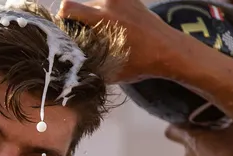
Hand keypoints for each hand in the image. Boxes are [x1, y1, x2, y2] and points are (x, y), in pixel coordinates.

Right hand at [57, 0, 185, 82]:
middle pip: (82, 6)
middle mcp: (110, 3)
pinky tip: (116, 26)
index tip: (65, 30)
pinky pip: (110, 2)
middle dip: (81, 20)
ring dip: (96, 15)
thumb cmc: (141, 64)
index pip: (68, 7)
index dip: (62, 19)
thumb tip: (69, 68)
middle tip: (87, 36)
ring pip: (96, 3)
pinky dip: (109, 11)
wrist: (170, 50)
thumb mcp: (111, 71)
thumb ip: (89, 66)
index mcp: (103, 19)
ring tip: (105, 32)